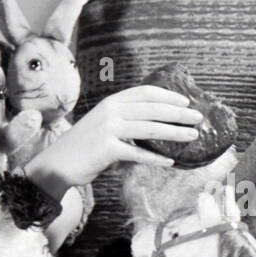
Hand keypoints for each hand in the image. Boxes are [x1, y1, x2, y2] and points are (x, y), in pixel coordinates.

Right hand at [24, 85, 202, 194]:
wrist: (56, 164)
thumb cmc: (84, 147)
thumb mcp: (104, 126)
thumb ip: (126, 121)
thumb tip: (156, 125)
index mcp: (111, 102)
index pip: (145, 92)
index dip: (168, 95)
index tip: (187, 101)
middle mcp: (110, 111)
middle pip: (152, 109)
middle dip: (179, 112)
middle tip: (198, 117)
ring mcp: (108, 129)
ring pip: (149, 129)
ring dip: (174, 132)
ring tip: (192, 136)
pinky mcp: (106, 150)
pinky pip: (137, 154)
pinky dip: (155, 158)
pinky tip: (171, 162)